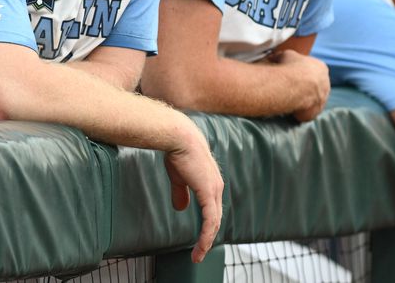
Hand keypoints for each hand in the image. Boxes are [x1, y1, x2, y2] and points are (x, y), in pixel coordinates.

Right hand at [163, 128, 223, 262]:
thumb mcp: (179, 177)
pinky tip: (201, 245)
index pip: (212, 210)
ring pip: (214, 223)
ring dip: (206, 241)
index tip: (200, 239)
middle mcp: (216, 188)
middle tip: (199, 253)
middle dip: (208, 238)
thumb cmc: (178, 153)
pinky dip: (206, 235)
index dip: (207, 225)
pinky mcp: (209, 192)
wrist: (179, 138)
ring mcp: (214, 190)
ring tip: (198, 256)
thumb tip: (181, 208)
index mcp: (211, 183)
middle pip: (215, 219)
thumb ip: (181, 193)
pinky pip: (210, 220)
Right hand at [269, 49, 329, 121]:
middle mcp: (326, 83)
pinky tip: (290, 108)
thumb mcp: (285, 55)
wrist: (293, 86)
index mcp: (321, 67)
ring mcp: (323, 99)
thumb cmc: (289, 67)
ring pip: (312, 100)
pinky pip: (307, 112)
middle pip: (315, 86)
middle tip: (290, 88)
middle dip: (304, 87)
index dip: (302, 73)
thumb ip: (283, 57)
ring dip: (302, 100)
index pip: (314, 71)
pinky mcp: (316, 111)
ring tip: (288, 99)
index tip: (292, 75)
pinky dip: (300, 111)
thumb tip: (274, 58)